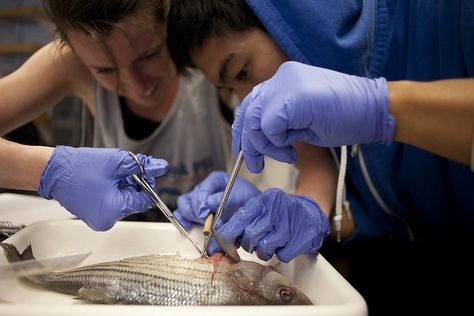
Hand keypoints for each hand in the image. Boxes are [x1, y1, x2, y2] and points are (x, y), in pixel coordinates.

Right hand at [38, 146, 168, 230]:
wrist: (53, 171)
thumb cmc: (80, 168)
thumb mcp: (118, 163)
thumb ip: (143, 166)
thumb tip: (161, 167)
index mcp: (115, 210)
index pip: (145, 200)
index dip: (146, 183)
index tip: (141, 171)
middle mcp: (108, 221)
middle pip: (135, 201)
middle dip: (133, 184)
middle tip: (122, 169)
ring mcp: (99, 220)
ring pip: (124, 201)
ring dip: (123, 186)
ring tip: (110, 174)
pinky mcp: (94, 216)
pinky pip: (112, 203)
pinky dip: (113, 191)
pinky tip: (104, 181)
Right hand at [174, 171, 260, 229]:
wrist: (253, 210)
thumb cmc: (248, 199)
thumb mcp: (241, 195)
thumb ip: (226, 198)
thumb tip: (209, 202)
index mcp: (215, 180)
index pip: (202, 189)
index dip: (202, 202)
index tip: (205, 213)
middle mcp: (204, 188)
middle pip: (192, 198)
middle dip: (198, 212)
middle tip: (207, 221)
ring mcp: (198, 200)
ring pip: (185, 205)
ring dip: (191, 216)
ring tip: (202, 224)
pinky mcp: (196, 211)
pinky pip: (183, 214)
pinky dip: (183, 220)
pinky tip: (188, 226)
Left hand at [208, 188, 329, 262]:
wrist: (310, 214)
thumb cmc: (281, 213)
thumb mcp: (262, 208)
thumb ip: (243, 219)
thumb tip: (219, 237)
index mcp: (264, 200)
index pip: (240, 218)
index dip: (228, 233)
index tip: (222, 243)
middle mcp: (276, 209)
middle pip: (251, 235)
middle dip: (248, 244)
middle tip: (252, 242)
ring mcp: (290, 223)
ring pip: (265, 248)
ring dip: (264, 251)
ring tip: (269, 244)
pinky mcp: (301, 238)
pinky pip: (282, 255)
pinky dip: (280, 254)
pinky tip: (283, 245)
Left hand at [232, 61, 393, 171]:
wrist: (375, 110)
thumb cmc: (344, 116)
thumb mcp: (303, 115)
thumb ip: (279, 118)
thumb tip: (256, 138)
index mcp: (283, 78)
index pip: (250, 102)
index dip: (242, 129)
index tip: (243, 150)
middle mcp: (281, 77)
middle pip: (247, 112)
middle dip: (249, 144)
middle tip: (256, 165)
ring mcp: (286, 84)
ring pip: (255, 121)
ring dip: (266, 145)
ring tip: (286, 154)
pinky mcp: (293, 99)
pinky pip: (269, 127)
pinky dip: (277, 144)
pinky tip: (293, 149)